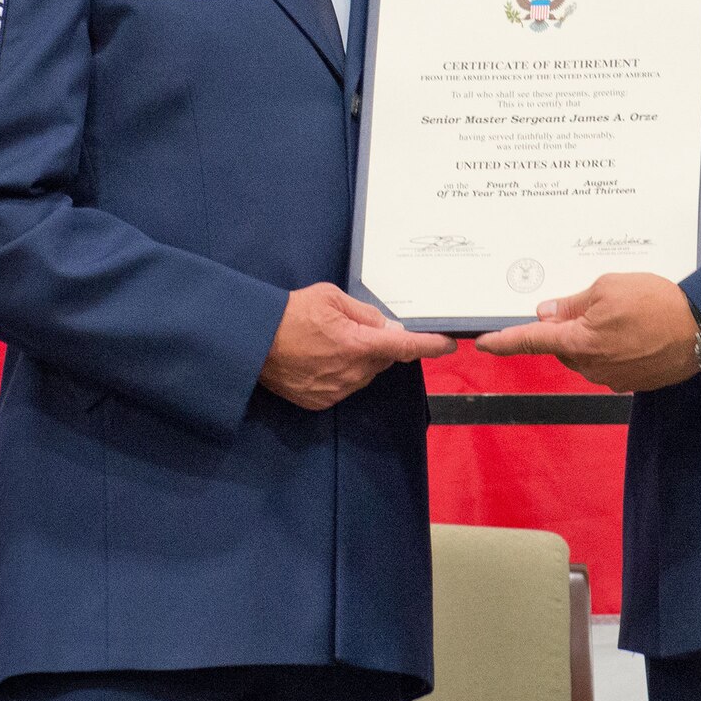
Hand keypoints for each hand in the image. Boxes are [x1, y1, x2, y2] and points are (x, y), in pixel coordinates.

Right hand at [260, 283, 454, 409]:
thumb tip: (387, 326)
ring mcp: (337, 390)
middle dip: (377, 345)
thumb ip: (365, 313)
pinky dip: (339, 374)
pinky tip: (318, 360)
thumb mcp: (331, 298)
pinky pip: (343, 386)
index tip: (449, 344)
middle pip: (382, 359)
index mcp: (359, 344)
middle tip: (350, 329)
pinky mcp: (321, 402)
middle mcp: (353, 373)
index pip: (406, 346)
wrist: (251, 342)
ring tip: (326, 344)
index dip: (431, 346)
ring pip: (363, 374)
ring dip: (357, 360)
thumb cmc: (290, 314)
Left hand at [475, 273, 698, 391]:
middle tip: (593, 305)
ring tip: (624, 316)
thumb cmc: (656, 304)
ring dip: (593, 336)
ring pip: (585, 355)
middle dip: (566, 327)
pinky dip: (613, 347)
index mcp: (578, 342)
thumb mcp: (608, 287)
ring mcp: (611, 378)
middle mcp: (590, 367)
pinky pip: (608, 363)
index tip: (484, 343)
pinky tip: (635, 332)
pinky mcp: (630, 382)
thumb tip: (548, 314)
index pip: (530, 341)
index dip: (504, 341)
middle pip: (561, 346)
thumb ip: (573, 303)